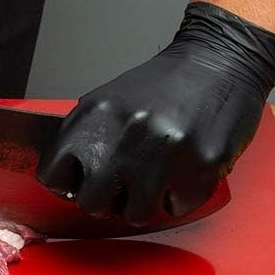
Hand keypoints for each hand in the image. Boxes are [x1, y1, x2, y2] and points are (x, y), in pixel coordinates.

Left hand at [37, 2, 274, 225]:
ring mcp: (164, 154)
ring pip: (135, 214)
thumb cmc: (166, 83)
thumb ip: (87, 136)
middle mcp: (124, 136)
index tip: (82, 182)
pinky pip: (176, 208)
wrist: (221, 60)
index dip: (69, 183)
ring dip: (146, 202)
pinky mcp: (202, 167)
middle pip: (92, 203)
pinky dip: (181, 196)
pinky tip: (185, 169)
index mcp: (95, 116)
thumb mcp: (110, 99)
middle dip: (107, 200)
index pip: (53, 175)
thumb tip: (68, 180)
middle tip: (124, 186)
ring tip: (158, 176)